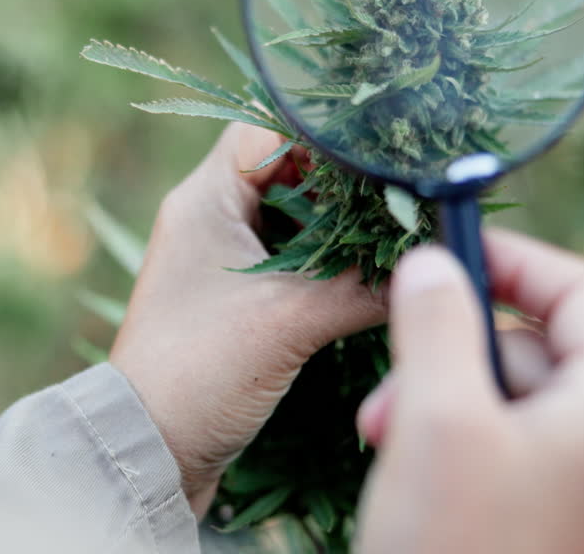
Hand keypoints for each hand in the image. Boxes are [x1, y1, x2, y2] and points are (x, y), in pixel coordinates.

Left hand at [109, 123, 385, 517]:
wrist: (149, 453)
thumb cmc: (200, 373)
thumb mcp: (289, 323)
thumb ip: (364, 288)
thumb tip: (434, 263)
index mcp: (204, 200)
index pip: (265, 129)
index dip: (320, 136)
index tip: (373, 160)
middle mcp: (210, 217)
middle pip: (288, 171)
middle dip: (342, 185)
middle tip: (394, 200)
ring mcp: (223, 258)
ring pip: (295, 218)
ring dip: (338, 228)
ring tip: (389, 236)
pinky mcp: (238, 297)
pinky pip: (292, 259)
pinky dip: (328, 262)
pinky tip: (368, 276)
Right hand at [354, 230, 583, 553]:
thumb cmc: (453, 550)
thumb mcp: (436, 420)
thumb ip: (439, 322)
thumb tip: (437, 263)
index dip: (520, 261)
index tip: (452, 252)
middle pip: (551, 357)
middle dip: (462, 353)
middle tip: (392, 382)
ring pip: (529, 414)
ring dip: (453, 406)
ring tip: (387, 438)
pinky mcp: (575, 543)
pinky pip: (528, 467)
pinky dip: (470, 453)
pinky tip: (412, 478)